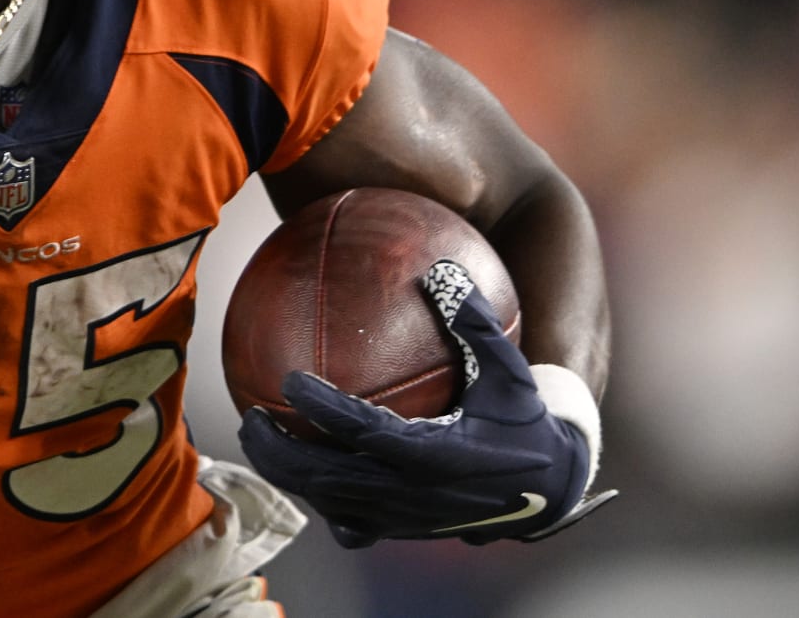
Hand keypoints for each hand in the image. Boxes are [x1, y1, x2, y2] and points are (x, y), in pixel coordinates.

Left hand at [238, 259, 616, 546]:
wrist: (548, 489)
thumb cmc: (524, 418)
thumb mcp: (509, 368)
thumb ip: (475, 321)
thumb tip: (441, 267)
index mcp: (436, 454)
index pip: (364, 432)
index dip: (323, 410)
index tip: (289, 380)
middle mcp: (413, 494)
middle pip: (326, 479)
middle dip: (279, 453)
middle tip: (249, 417)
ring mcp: (404, 519)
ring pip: (330, 504)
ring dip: (289, 477)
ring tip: (259, 440)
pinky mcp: (403, 530)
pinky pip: (351, 524)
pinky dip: (321, 501)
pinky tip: (305, 477)